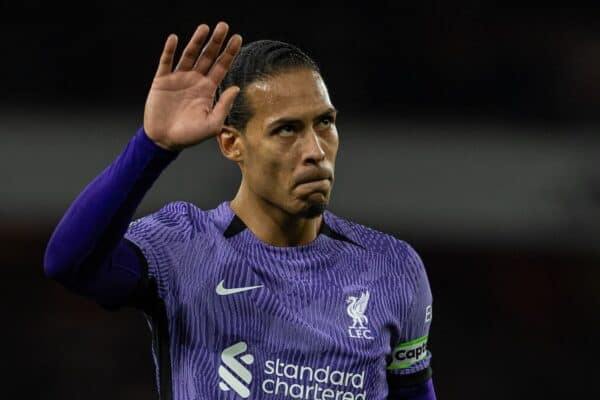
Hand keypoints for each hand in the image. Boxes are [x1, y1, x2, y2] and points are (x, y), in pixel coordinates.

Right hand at [143, 22, 241, 150]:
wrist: (164, 141)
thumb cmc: (189, 136)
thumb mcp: (212, 124)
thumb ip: (224, 106)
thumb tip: (236, 88)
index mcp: (207, 90)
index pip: (221, 67)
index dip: (229, 53)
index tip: (238, 38)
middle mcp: (194, 80)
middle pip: (208, 56)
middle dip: (216, 42)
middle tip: (224, 26)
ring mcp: (178, 79)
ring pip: (189, 55)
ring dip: (196, 41)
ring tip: (204, 28)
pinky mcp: (162, 81)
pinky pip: (166, 62)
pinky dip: (169, 50)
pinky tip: (174, 39)